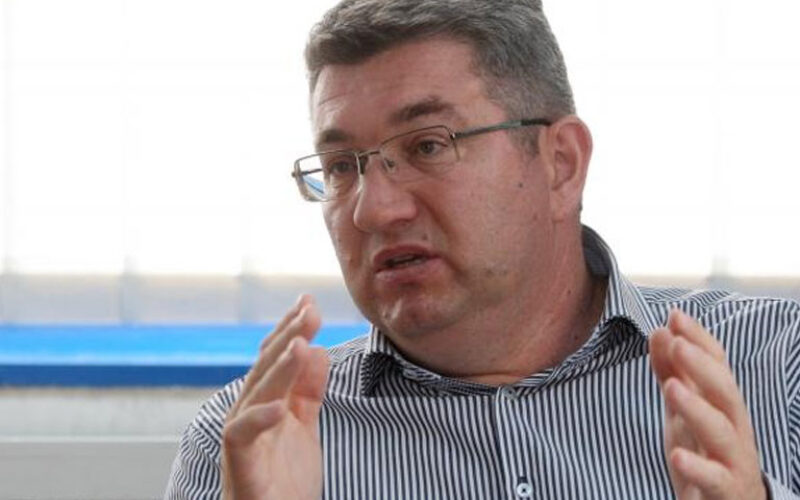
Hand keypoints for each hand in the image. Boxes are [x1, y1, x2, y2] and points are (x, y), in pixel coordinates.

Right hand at [221, 295, 329, 499]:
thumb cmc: (285, 481)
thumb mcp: (304, 426)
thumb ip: (308, 390)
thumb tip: (317, 348)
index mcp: (264, 403)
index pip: (274, 358)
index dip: (289, 328)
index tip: (308, 301)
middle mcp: (248, 415)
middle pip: (265, 367)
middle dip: (287, 336)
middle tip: (309, 311)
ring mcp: (242, 439)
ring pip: (255, 394)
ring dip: (278, 368)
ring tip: (300, 344)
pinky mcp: (241, 466)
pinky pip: (242, 437)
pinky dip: (258, 419)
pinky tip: (280, 405)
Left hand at [649, 309, 766, 499]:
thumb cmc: (705, 450)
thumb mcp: (683, 408)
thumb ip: (671, 371)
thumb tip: (660, 330)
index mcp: (722, 404)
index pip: (717, 365)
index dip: (699, 340)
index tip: (675, 316)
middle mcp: (733, 426)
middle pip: (725, 391)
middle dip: (702, 365)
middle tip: (676, 342)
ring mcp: (732, 459)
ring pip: (721, 430)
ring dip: (697, 407)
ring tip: (672, 387)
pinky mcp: (726, 491)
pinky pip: (716, 478)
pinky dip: (697, 467)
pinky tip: (677, 456)